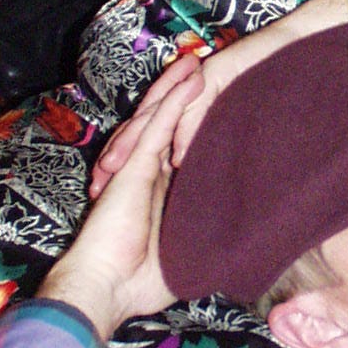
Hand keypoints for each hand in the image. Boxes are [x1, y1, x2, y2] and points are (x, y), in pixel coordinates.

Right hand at [44, 66, 199, 339]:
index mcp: (157, 190)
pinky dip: (175, 97)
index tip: (211, 104)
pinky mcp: (135, 165)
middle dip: (181, 92)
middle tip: (202, 63)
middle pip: (165, 121)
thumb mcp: (186, 258)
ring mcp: (138, 165)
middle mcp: (146, 171)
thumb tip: (242, 248)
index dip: (190, 123)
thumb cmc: (140, 284)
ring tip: (197, 58)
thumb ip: (207, 243)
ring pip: (161, 113)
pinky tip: (190, 76)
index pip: (177, 146)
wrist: (106, 289)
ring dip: (178, 84)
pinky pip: (158, 123)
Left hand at [91, 0, 347, 201]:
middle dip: (120, 153)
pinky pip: (196, 106)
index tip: (107, 191)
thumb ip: (205, 137)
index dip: (126, 158)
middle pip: (144, 123)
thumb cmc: (271, 85)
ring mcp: (199, 80)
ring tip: (121, 168)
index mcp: (185, 100)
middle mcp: (186, 90)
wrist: (297, 46)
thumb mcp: (231, 121)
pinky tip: (176, 157)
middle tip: (99, 183)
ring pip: (160, 114)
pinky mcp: (216, 73)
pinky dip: (186, 132)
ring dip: (139, 142)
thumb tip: (181, 165)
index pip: (148, 132)